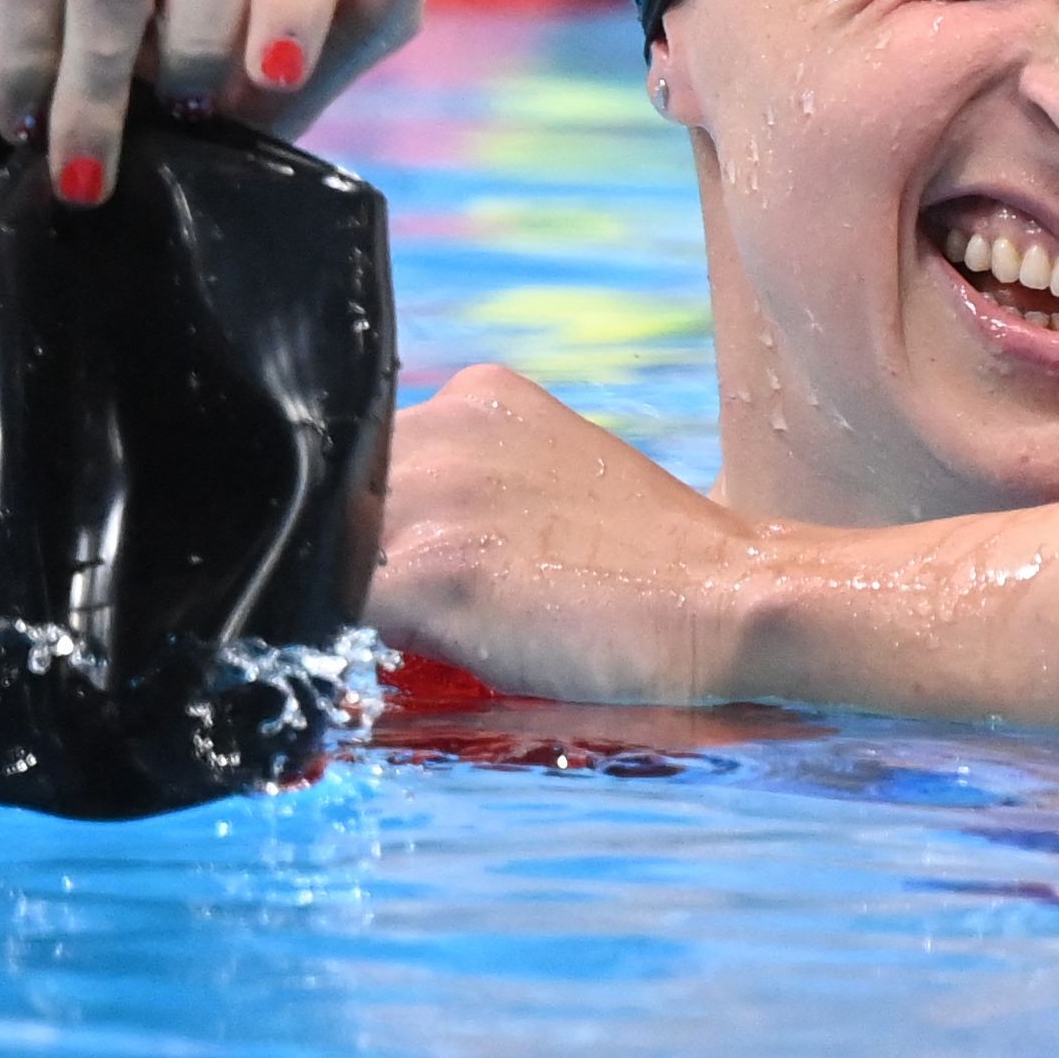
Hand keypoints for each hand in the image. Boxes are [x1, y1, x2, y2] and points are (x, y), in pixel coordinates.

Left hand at [372, 366, 758, 704]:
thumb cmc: (652, 570)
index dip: (378, 523)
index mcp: (480, 394)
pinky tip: (402, 663)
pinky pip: (335, 605)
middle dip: (359, 556)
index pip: (370, 456)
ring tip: (421, 642)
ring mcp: (436, 491)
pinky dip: (345, 641)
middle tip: (414, 619)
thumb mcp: (556, 485)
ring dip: (354, 601)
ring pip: (331, 546)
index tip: (403, 571)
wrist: (727, 602)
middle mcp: (446, 422)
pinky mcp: (434, 567)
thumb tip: (388, 552)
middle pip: (341, 496)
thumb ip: (475, 489)